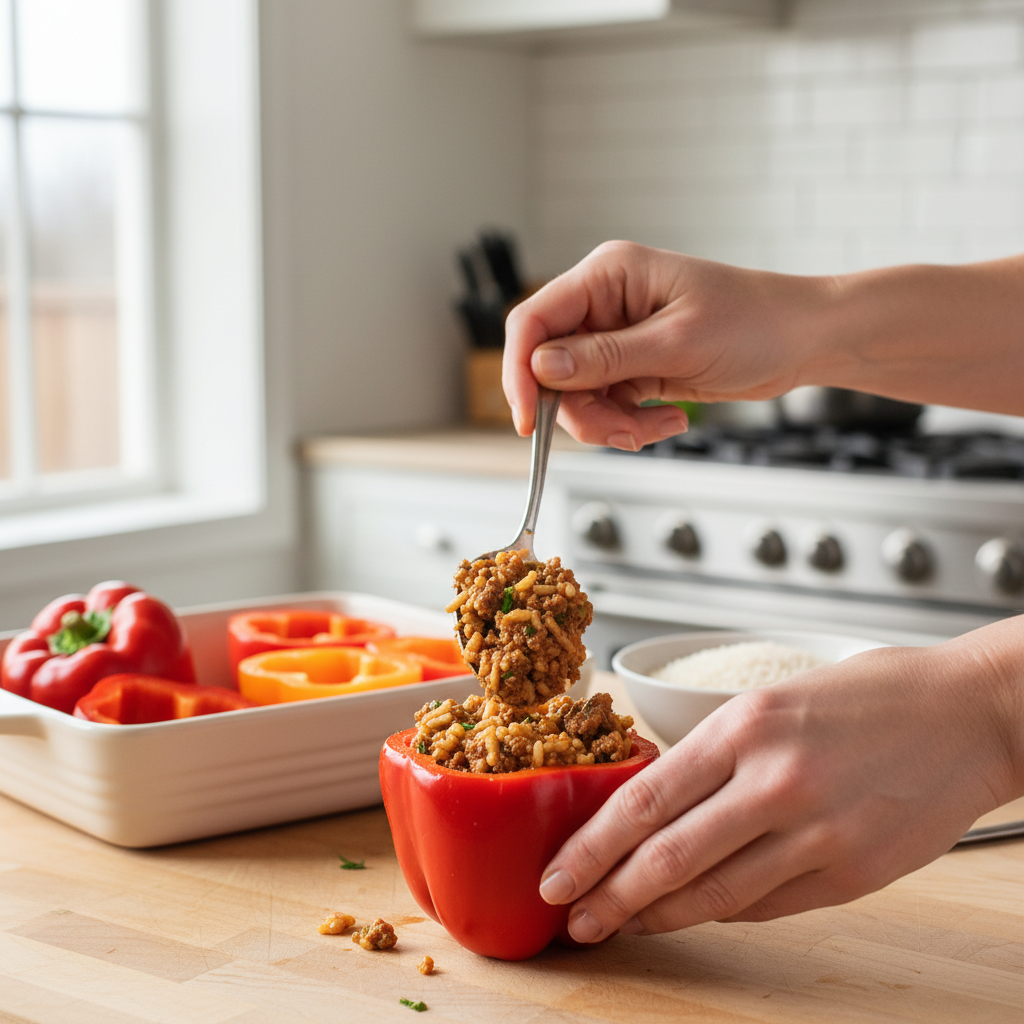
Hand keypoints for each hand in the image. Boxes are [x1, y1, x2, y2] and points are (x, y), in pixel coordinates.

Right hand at [503, 241, 826, 447]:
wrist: (803, 341)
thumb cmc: (755, 323)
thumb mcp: (677, 343)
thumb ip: (605, 357)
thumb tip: (541, 369)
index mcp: (607, 275)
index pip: (534, 321)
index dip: (520, 371)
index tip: (528, 418)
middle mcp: (604, 305)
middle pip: (551, 369)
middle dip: (580, 411)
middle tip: (619, 432)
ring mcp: (617, 339)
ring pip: (577, 396)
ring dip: (608, 424)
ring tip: (652, 428)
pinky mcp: (633, 368)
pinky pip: (606, 406)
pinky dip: (629, 424)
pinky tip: (667, 420)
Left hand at [538, 633, 1022, 940]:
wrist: (969, 714)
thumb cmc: (870, 696)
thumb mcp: (774, 700)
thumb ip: (716, 755)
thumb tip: (655, 807)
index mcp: (745, 726)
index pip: (645, 801)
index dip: (592, 848)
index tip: (557, 875)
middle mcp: (775, 782)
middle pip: (667, 859)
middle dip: (608, 897)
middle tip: (572, 918)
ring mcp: (817, 834)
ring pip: (713, 895)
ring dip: (657, 917)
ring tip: (620, 925)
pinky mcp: (851, 874)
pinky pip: (767, 906)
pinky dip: (719, 912)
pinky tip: (689, 914)